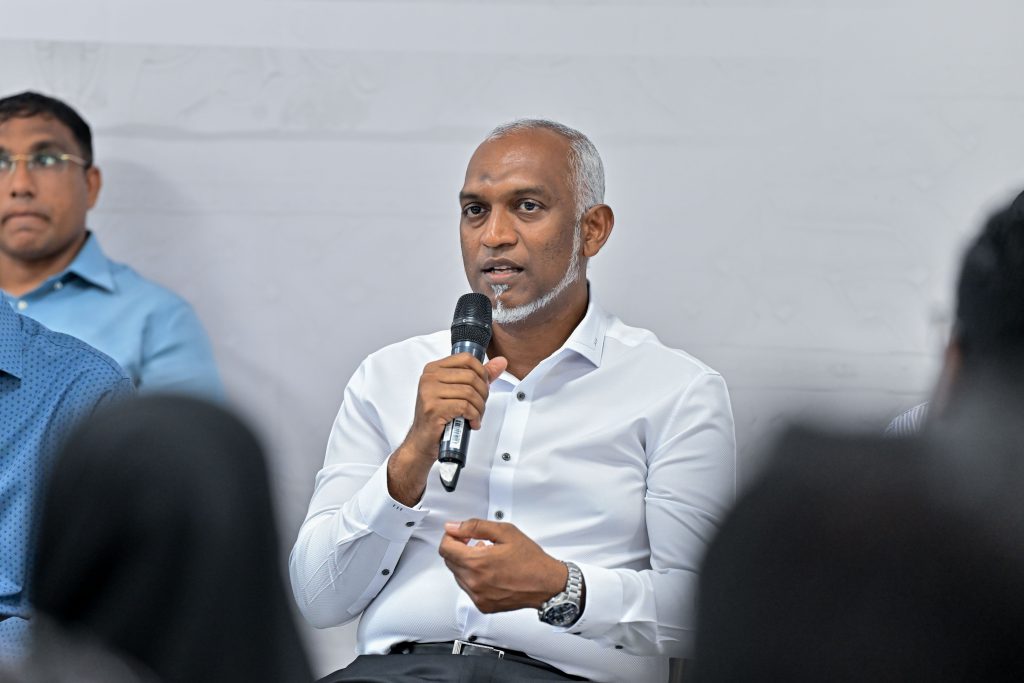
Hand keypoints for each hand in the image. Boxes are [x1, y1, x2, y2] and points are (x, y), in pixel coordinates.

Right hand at [387, 354, 506, 505]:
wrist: (422, 440)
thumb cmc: (439, 416)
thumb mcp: (459, 391)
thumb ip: (479, 375)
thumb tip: (500, 362)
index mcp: (434, 369)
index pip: (466, 358)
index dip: (482, 372)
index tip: (483, 386)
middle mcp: (429, 377)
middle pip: (471, 377)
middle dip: (483, 394)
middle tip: (480, 406)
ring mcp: (429, 392)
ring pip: (470, 393)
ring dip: (479, 408)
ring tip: (476, 416)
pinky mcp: (433, 408)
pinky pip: (465, 407)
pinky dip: (474, 416)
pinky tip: (472, 422)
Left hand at [439, 518, 567, 612]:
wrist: (546, 583)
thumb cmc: (530, 560)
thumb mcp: (504, 532)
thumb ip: (475, 526)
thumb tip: (454, 527)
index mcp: (477, 562)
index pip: (445, 548)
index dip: (451, 537)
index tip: (459, 534)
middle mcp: (474, 582)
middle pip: (450, 562)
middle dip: (459, 549)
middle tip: (476, 543)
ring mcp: (478, 596)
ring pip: (458, 575)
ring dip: (466, 564)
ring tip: (487, 558)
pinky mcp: (483, 605)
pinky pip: (468, 589)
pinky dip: (474, 579)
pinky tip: (490, 572)